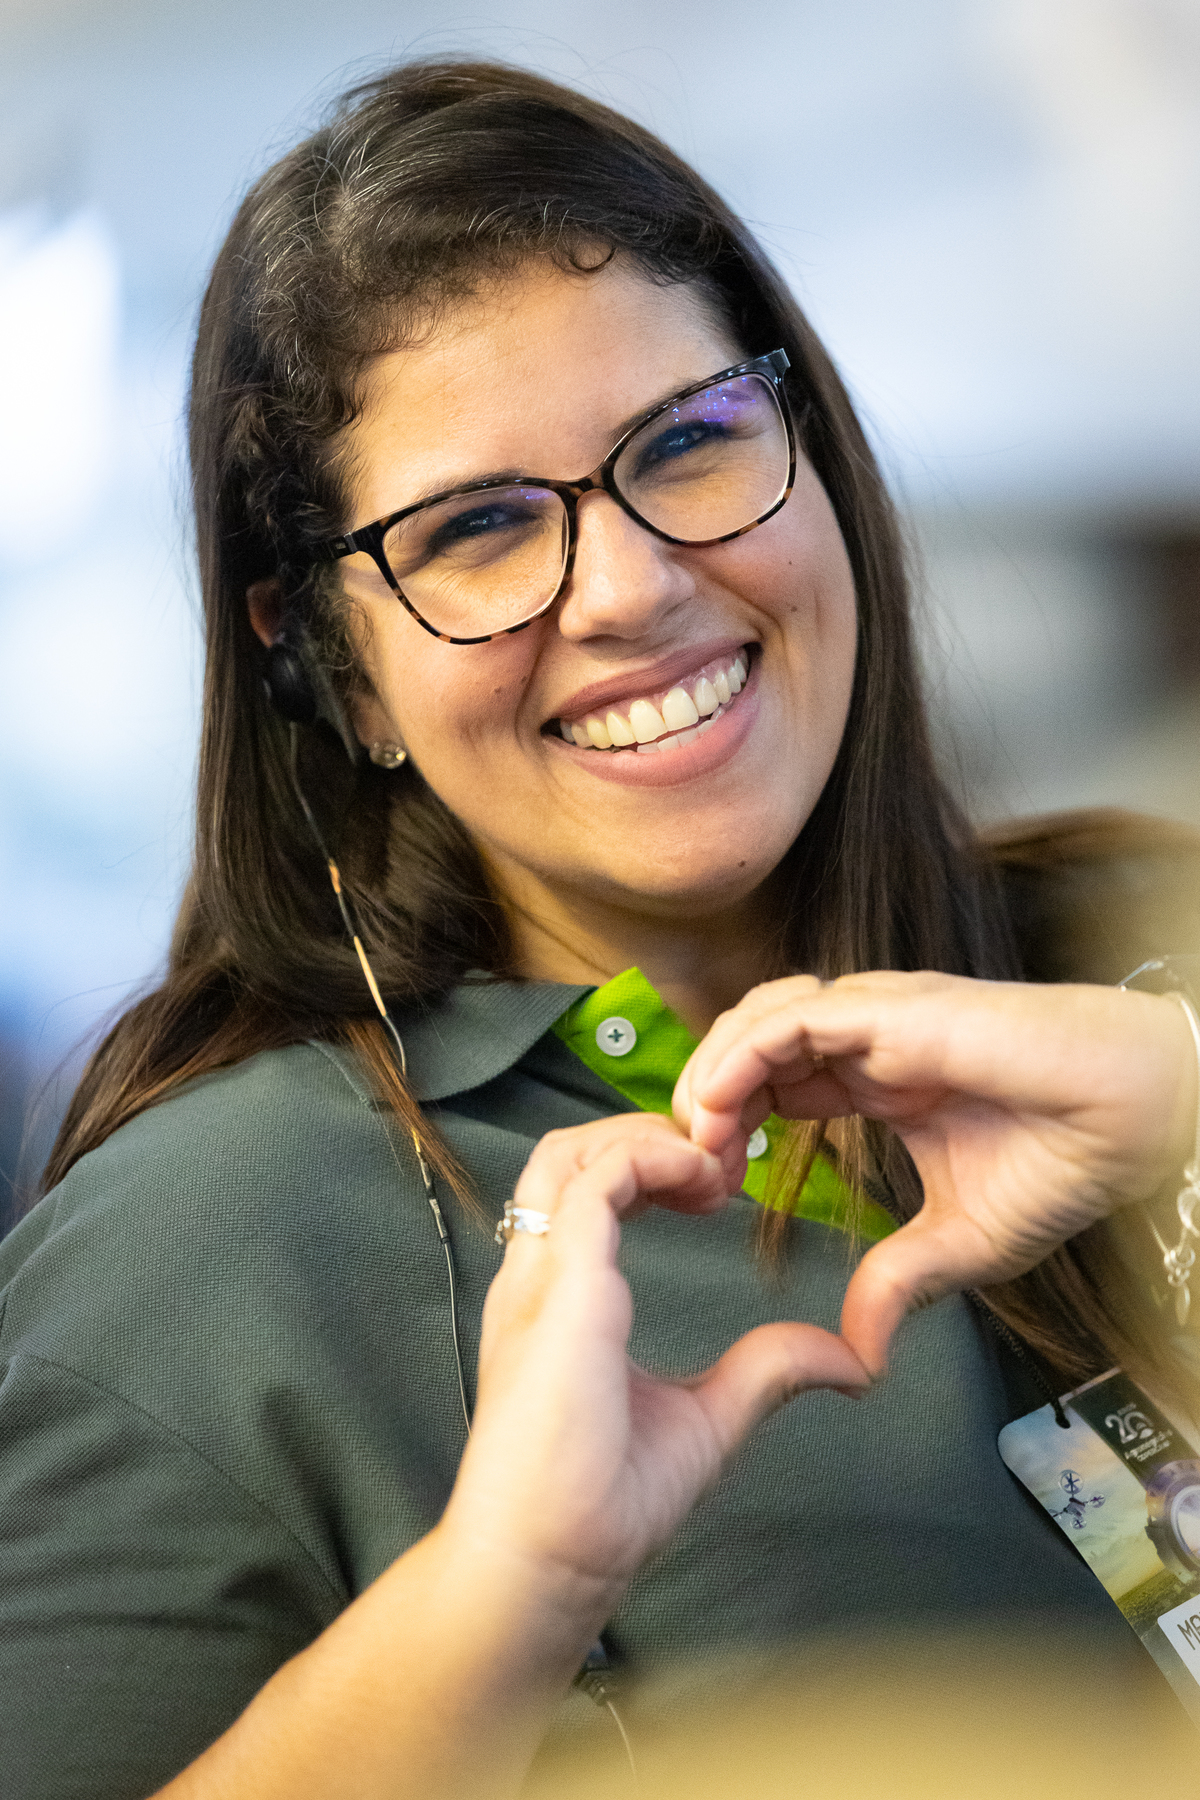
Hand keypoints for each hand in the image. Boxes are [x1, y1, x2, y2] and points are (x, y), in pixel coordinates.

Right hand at [442, 1112, 869, 1603]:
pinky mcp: (562, 1288)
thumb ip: (764, 1373)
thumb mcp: (706, 1420)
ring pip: (567, 1151)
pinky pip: (595, 1183)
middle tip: (719, 1162)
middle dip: (643, 1134)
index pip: (584, 1190)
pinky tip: (702, 1182)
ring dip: (643, 1138)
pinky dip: (649, 1160)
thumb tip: (846, 1361)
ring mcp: (542, 1278)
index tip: (717, 1187)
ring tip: (709, 1167)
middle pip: (565, 1152)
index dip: (649, 1166)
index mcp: (560, 1299)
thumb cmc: (599, 1508)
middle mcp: (540, 1277)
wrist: (546, 1564)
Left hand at [673, 972, 1196, 1377]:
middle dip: (704, 1102)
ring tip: (696, 1143)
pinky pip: (788, 1018)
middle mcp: (865, 1038)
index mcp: (875, 1078)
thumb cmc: (1062, 1159)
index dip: (729, 1126)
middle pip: (748, 1046)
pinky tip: (717, 1107)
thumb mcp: (961, 1243)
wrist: (1131, 1119)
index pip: (770, 1082)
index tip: (708, 1189)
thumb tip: (856, 1357)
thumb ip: (898, 1283)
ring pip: (756, 1020)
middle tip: (685, 1172)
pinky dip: (739, 1056)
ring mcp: (874, 1018)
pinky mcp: (888, 1011)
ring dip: (712, 1075)